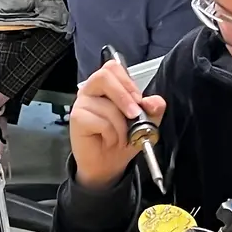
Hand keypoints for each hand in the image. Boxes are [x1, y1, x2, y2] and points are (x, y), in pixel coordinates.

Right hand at [69, 59, 165, 189]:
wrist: (109, 164)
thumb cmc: (122, 140)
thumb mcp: (145, 123)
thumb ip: (152, 109)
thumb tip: (155, 101)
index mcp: (106, 86)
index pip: (113, 67)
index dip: (128, 82)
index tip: (138, 100)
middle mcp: (91, 90)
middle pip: (104, 76)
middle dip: (124, 96)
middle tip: (134, 115)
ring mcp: (82, 103)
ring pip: (106, 104)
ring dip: (120, 126)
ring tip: (121, 137)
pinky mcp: (77, 118)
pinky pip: (99, 121)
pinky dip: (111, 134)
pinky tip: (109, 140)